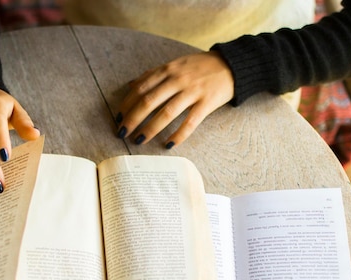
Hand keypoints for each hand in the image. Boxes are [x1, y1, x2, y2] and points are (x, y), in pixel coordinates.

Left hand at [115, 51, 233, 147]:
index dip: (126, 104)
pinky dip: (178, 135)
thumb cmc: (200, 67)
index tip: (118, 118)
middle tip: (122, 133)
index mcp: (168, 70)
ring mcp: (192, 91)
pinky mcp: (206, 103)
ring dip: (150, 128)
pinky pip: (190, 122)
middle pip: (149, 101)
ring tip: (139, 140)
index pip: (140, 88)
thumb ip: (154, 74)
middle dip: (132, 119)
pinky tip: (168, 144)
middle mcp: (177, 79)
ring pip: (166, 113)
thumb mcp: (175, 64)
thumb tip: (131, 85)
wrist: (232, 64)